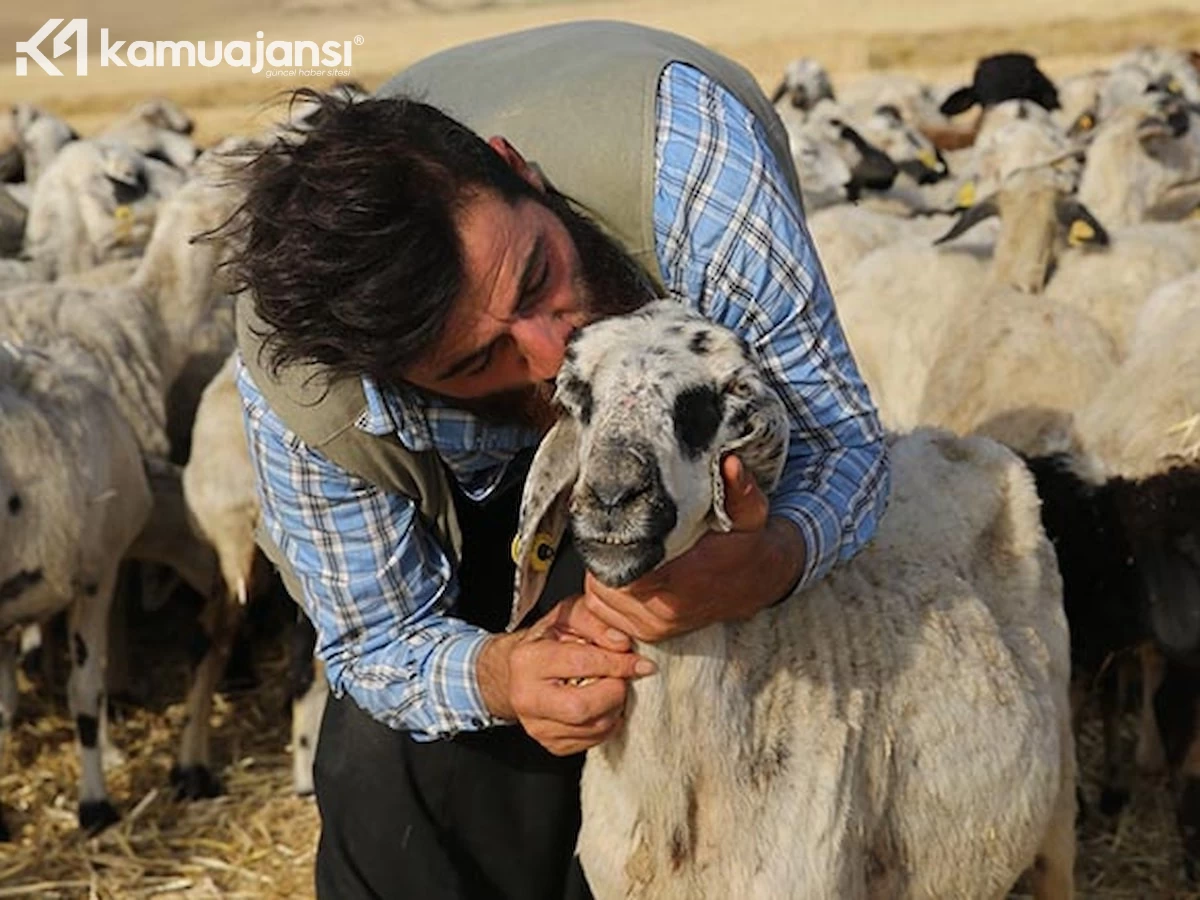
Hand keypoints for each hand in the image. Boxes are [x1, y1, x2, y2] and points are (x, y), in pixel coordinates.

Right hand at [478, 597, 653, 755]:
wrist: (522, 670)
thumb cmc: (549, 639)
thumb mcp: (569, 616)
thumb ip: (596, 622)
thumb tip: (622, 644)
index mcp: (528, 660)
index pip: (581, 664)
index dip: (617, 664)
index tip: (641, 664)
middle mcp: (526, 697)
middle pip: (583, 707)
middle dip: (615, 692)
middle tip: (623, 678)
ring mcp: (536, 726)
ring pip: (593, 727)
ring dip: (615, 708)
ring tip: (613, 688)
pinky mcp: (551, 744)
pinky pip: (593, 741)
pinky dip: (608, 723)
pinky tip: (604, 705)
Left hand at [582, 455, 803, 642]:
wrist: (760, 580)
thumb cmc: (747, 544)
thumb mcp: (750, 512)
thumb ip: (739, 489)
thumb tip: (731, 464)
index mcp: (684, 580)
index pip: (623, 569)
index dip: (609, 544)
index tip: (610, 523)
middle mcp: (667, 609)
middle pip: (604, 582)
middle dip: (601, 555)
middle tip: (607, 530)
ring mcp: (657, 626)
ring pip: (600, 598)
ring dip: (600, 574)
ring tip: (614, 549)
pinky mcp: (650, 633)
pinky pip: (604, 614)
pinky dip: (603, 595)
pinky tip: (615, 572)